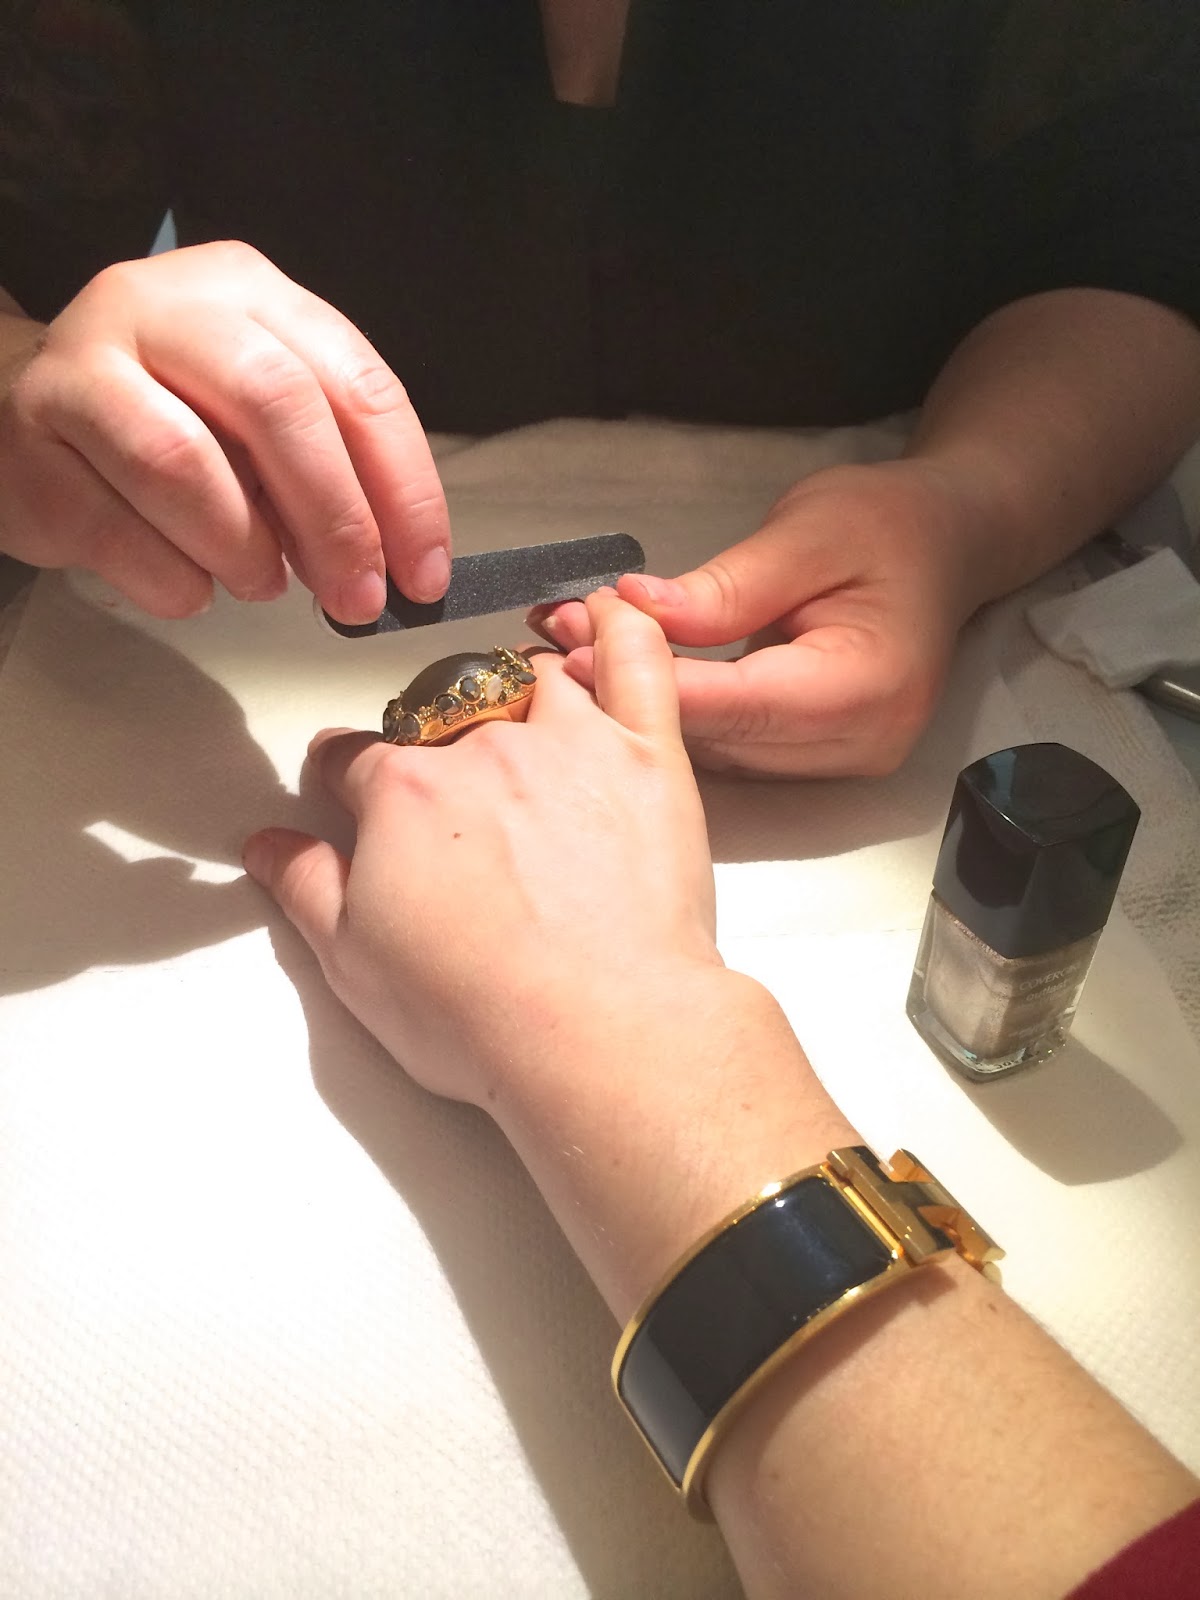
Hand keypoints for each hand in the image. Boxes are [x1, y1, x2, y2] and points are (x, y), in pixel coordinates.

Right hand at [0, 242, 448, 623]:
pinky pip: (116, 531)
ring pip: (184, 465)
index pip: (356, 381)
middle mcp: (161, 306)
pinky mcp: (29, 440)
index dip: (404, 487)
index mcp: (247, 290)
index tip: (423, 572)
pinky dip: (173, 582)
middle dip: (335, 519)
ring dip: (243, 550)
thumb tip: (394, 562)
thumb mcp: (261, 416)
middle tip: (357, 600)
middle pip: (275, 403)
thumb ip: (329, 464)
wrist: (22, 406)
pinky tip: (190, 585)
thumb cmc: (172, 415)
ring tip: (260, 582)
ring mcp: (82, 367)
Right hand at [242, 591, 721, 1104]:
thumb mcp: (352, 963)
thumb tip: (269, 844)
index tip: (347, 788)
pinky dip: (619, 624)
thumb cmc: (482, 1009)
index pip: (353, 756)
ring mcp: (571, 743)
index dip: (344, 773)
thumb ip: (305, 888)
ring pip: (531, 680)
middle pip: (442, 714)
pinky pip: (636, 659)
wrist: (602, 1032)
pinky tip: (604, 611)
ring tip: (520, 725)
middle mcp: (482, 748)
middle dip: (433, 741)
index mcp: (403, 793)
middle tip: (454, 806)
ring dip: (516, 689)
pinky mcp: (648, 757)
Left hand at [536, 460, 988, 777]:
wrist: (948, 545)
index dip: (653, 681)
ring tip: (578, 648)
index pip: (739, 703)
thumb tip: (635, 610)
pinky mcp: (816, 762)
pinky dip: (679, 714)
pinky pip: (731, 750)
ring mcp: (838, 764)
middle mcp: (856, 744)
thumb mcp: (805, 534)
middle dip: (634, 693)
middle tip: (559, 638)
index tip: (579, 648)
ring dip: (645, 707)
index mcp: (864, 688)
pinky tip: (626, 675)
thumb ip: (724, 588)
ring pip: (717, 754)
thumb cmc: (887, 527)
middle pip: (721, 740)